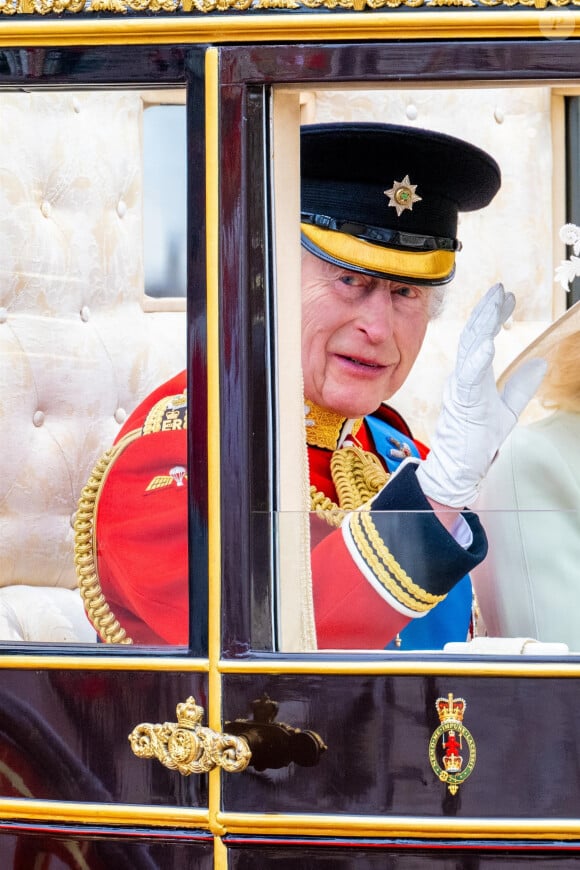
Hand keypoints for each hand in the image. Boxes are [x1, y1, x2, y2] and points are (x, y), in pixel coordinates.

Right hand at [416, 283, 546, 507]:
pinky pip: (468, 379)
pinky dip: (477, 361)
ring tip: (494, 306)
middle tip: (501, 290)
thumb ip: (521, 386)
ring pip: (468, 351)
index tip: (507, 298)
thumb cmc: (477, 440)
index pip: (481, 339)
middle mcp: (462, 378)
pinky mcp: (462, 405)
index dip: (493, 316)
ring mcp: (460, 390)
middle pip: (472, 336)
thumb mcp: (507, 409)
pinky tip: (487, 345)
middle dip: (487, 311)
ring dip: (482, 326)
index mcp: (471, 377)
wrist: (459, 467)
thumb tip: (540, 364)